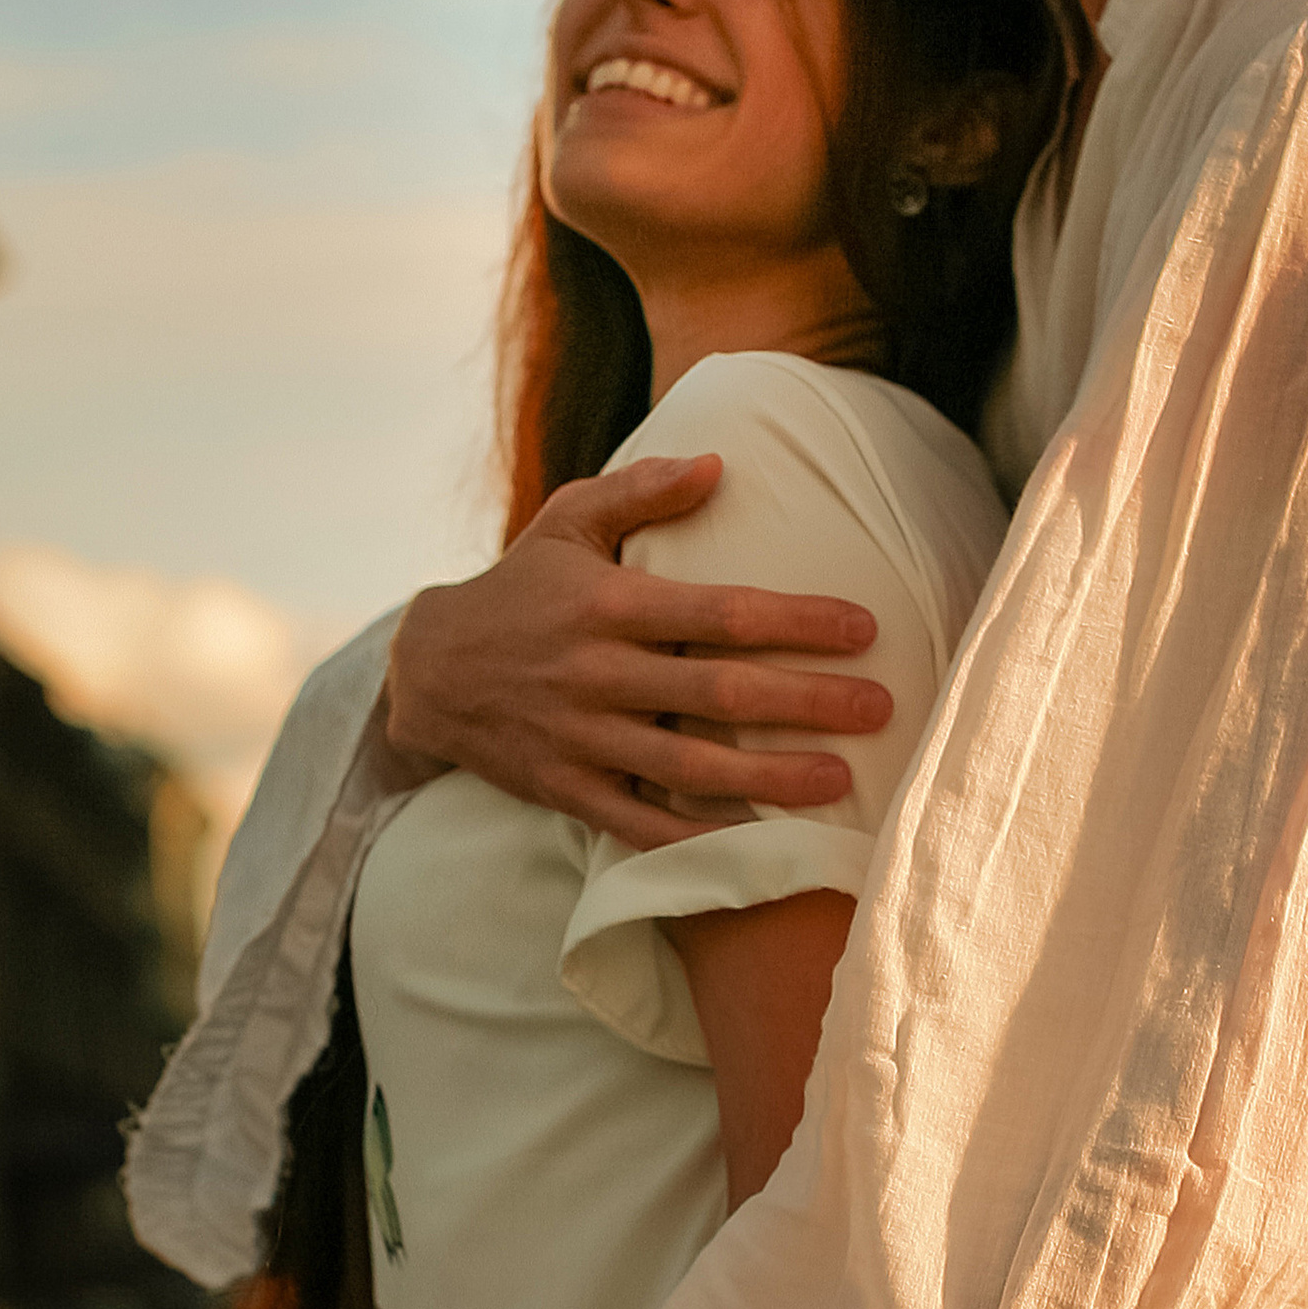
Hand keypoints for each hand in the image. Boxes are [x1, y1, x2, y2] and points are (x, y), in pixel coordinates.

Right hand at [386, 454, 888, 851]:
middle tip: (881, 707)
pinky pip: (638, 824)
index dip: (795, 621)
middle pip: (717, 692)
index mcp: (607, 603)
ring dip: (769, 777)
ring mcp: (580, 738)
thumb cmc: (518, 587)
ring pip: (687, 766)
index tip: (864, 627)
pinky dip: (697, 838)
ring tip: (841, 781)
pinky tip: (758, 844)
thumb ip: (641, 490)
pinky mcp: (565, 790)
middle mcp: (596, 673)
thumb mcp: (566, 521)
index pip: (717, 612)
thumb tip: (718, 464)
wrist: (426, 670)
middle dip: (806, 701)